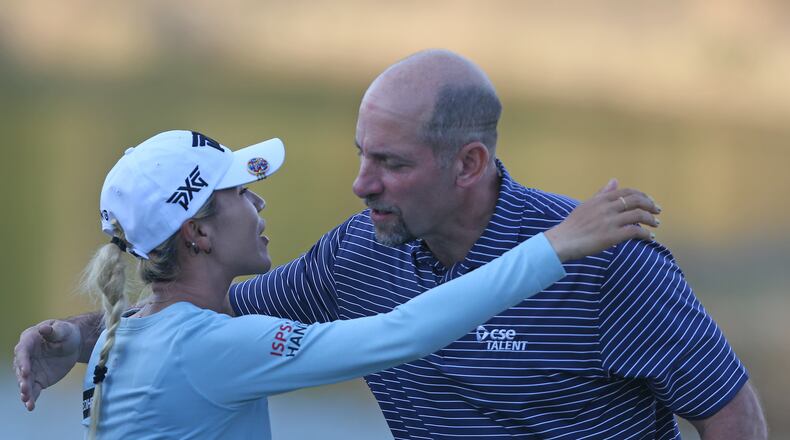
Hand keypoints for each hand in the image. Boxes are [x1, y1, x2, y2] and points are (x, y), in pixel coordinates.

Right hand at [13, 319, 81, 410]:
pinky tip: (30, 406)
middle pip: (20, 369)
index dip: (23, 361)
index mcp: (29, 341)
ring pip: (25, 382)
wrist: (73, 344)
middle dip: (22, 379)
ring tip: (26, 400)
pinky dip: (31, 398)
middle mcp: (26, 357)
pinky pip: (33, 390)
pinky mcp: (38, 379)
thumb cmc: (65, 333)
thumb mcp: (62, 329)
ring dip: (25, 391)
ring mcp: (31, 369)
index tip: (25, 371)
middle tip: (24, 388)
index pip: (22, 352)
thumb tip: (43, 328)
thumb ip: (52, 330)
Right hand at [545, 179, 661, 261]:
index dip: (642, 196)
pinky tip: (649, 237)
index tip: (649, 201)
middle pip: (636, 201)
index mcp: (601, 199)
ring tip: (656, 224)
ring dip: (651, 220)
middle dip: (650, 205)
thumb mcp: (586, 205)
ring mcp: (610, 221)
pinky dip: (645, 234)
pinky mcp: (612, 235)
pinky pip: (635, 231)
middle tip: (657, 211)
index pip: (627, 192)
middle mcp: (607, 207)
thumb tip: (614, 180)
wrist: (562, 241)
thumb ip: (602, 193)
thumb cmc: (573, 225)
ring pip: (638, 215)